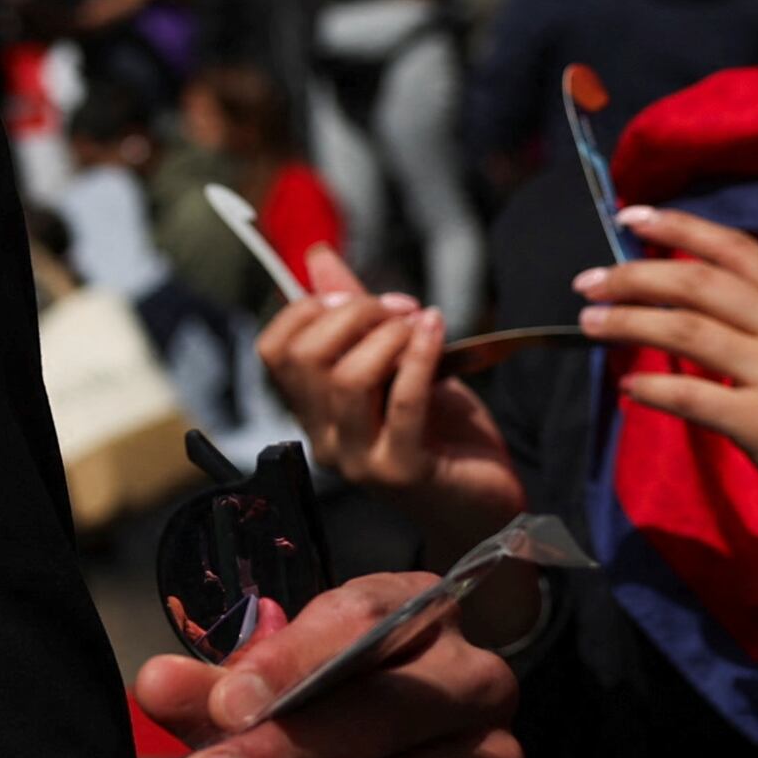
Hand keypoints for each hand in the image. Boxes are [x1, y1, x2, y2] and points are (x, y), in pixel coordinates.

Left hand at [131, 570, 528, 757]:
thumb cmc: (303, 729)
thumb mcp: (250, 701)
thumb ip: (207, 691)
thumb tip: (158, 683)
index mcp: (419, 613)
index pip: (364, 621)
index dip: (291, 664)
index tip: (224, 705)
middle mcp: (476, 680)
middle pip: (385, 712)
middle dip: (281, 752)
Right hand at [257, 244, 522, 555]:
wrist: (483, 502)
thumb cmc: (440, 432)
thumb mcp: (395, 363)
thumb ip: (356, 316)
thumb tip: (318, 256)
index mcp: (313, 413)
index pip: (274, 351)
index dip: (309, 309)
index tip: (358, 296)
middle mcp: (325, 440)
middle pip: (307, 358)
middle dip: (356, 314)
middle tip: (400, 308)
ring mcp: (361, 460)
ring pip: (347, 379)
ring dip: (389, 336)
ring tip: (421, 324)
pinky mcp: (404, 472)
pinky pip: (402, 402)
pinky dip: (420, 354)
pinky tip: (437, 330)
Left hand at [574, 207, 757, 541]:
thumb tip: (696, 296)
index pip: (734, 247)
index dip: (677, 226)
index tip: (627, 217)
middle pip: (698, 282)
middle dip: (632, 275)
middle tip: (586, 282)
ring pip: (684, 329)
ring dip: (626, 322)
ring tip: (588, 323)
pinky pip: (690, 396)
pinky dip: (651, 389)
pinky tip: (628, 389)